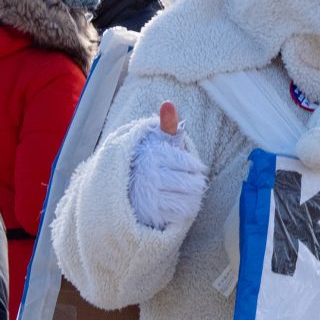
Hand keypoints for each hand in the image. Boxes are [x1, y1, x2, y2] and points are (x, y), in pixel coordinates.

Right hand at [128, 106, 207, 229]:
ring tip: (192, 193)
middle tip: (198, 182)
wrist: (121, 188)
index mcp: (151, 156)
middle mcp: (149, 177)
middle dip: (197, 183)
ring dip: (194, 198)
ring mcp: (149, 198)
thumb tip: (168, 104)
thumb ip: (164, 125)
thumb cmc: (147, 161)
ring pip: (187, 201)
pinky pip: (179, 215)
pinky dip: (185, 210)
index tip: (197, 167)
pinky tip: (183, 204)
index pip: (186, 162)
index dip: (195, 166)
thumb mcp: (153, 141)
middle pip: (190, 183)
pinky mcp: (151, 215)